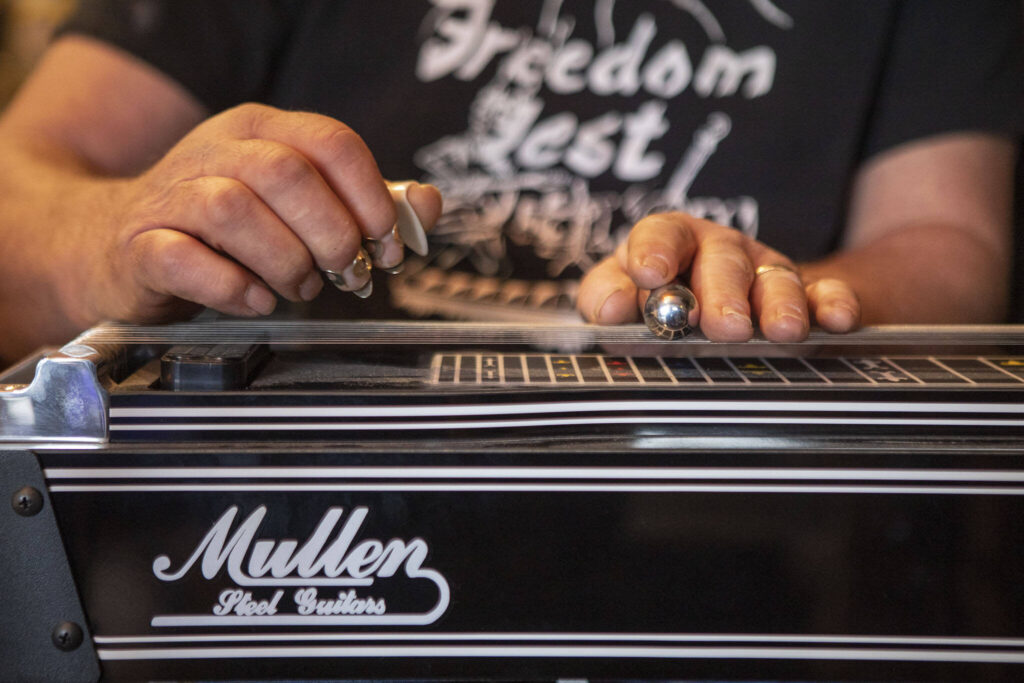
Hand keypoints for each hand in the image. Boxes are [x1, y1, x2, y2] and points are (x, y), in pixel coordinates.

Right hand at [65, 104, 441, 326]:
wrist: (111, 242)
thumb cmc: (220, 228)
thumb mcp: (294, 201)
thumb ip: (363, 202)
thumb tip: (427, 204)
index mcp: (262, 131)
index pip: (332, 143)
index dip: (372, 197)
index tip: (388, 245)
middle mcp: (216, 152)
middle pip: (287, 173)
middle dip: (333, 233)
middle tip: (347, 273)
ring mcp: (172, 196)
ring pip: (235, 210)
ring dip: (285, 261)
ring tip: (299, 288)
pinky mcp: (140, 245)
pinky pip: (185, 258)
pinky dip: (233, 287)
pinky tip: (256, 300)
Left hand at [577, 212, 859, 341]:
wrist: (724, 316)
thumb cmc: (661, 305)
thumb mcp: (625, 299)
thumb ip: (606, 297)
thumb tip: (611, 308)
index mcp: (672, 243)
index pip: (662, 233)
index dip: (655, 250)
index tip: (650, 273)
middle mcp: (721, 252)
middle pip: (723, 261)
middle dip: (723, 293)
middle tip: (723, 326)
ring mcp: (767, 273)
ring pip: (776, 280)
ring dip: (779, 304)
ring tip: (780, 332)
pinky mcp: (808, 297)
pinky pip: (826, 294)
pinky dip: (833, 304)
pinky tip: (835, 320)